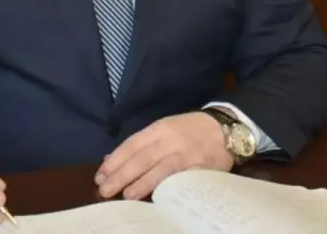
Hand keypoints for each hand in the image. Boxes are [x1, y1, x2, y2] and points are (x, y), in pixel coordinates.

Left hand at [95, 111, 231, 199]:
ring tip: (126, 196)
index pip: (132, 144)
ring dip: (141, 183)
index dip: (115, 161)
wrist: (226, 129)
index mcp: (160, 128)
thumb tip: (111, 160)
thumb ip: (141, 144)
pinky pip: (181, 179)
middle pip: (142, 158)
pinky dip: (167, 188)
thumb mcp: (165, 129)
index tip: (100, 175)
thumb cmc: (190, 130)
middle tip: (105, 190)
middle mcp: (171, 139)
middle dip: (121, 175)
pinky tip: (155, 197)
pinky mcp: (200, 167)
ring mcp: (186, 154)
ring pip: (159, 168)